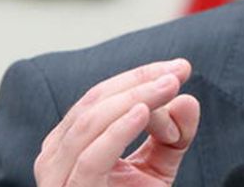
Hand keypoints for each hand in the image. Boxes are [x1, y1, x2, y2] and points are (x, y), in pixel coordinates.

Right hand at [34, 58, 199, 186]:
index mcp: (69, 142)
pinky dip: (117, 131)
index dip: (140, 76)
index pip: (101, 96)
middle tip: (178, 72)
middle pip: (96, 103)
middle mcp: (56, 156)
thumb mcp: (157, 169)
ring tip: (169, 86)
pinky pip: (91, 157)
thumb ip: (173, 135)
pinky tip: (143, 112)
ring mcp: (59, 176)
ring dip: (136, 98)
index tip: (180, 68)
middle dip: (140, 81)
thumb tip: (188, 100)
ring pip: (93, 122)